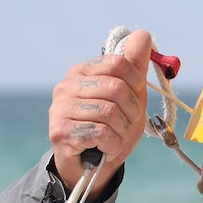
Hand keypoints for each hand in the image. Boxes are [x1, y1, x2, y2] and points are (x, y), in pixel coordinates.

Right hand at [48, 28, 153, 199]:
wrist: (89, 168)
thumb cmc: (110, 129)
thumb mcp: (129, 97)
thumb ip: (135, 67)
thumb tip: (143, 34)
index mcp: (83, 71)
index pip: (118, 63)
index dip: (136, 84)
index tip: (134, 101)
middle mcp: (67, 85)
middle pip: (116, 88)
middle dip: (131, 112)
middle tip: (127, 125)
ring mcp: (60, 108)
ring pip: (109, 112)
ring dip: (121, 132)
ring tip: (114, 138)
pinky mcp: (59, 131)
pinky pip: (99, 133)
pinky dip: (111, 145)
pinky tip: (104, 148)